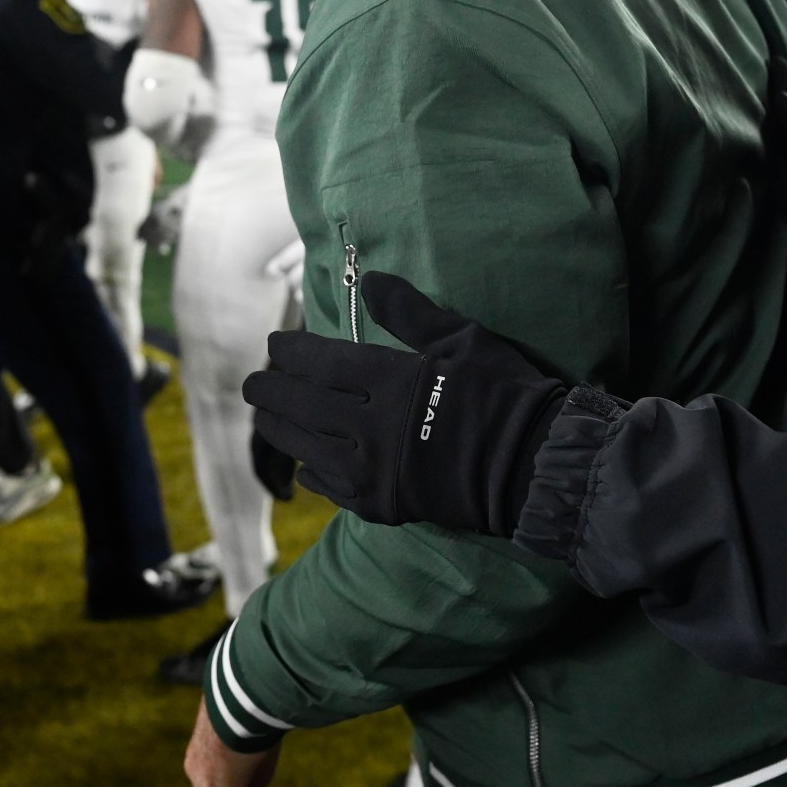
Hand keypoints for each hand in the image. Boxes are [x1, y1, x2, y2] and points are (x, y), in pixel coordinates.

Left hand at [244, 270, 567, 536]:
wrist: (533, 465)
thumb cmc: (503, 392)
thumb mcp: (462, 339)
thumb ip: (410, 312)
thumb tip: (372, 281)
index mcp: (391, 380)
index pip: (322, 362)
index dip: (293, 352)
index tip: (275, 345)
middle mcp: (372, 427)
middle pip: (305, 407)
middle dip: (272, 393)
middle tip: (252, 384)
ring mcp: (376, 471)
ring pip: (310, 449)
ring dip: (282, 433)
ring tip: (265, 420)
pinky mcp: (385, 504)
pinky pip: (335, 489)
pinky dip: (314, 474)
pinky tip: (305, 466)